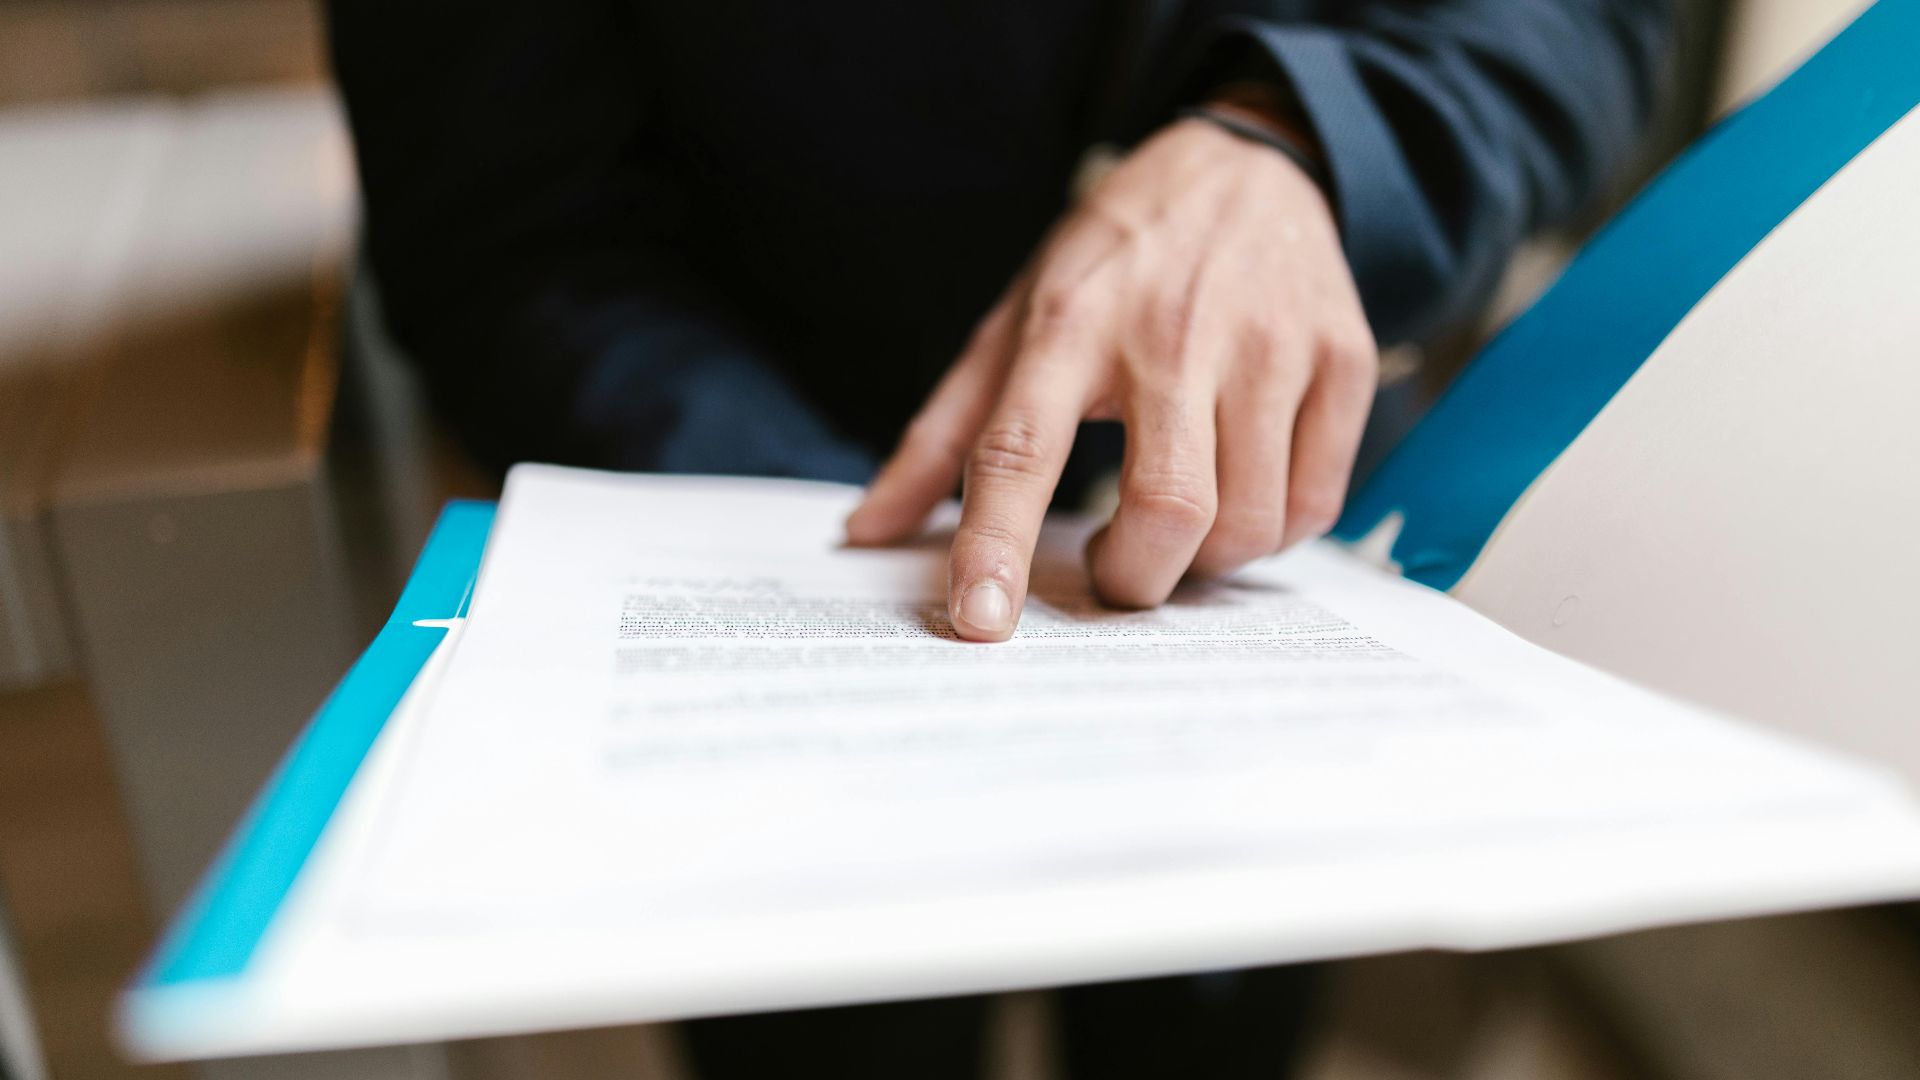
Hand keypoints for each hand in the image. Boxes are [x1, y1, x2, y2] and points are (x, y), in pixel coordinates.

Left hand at [845, 110, 1376, 640]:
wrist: (1247, 165)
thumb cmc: (1115, 262)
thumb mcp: (1014, 322)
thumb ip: (941, 436)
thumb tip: (868, 532)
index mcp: (1070, 324)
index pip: (1021, 450)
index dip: (996, 544)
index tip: (979, 621)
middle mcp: (1172, 334)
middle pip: (1168, 510)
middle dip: (1136, 579)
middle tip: (1118, 568)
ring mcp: (1269, 345)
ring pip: (1247, 523)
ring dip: (1205, 562)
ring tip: (1181, 526)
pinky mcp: (1343, 360)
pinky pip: (1314, 505)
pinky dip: (1272, 533)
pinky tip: (1242, 496)